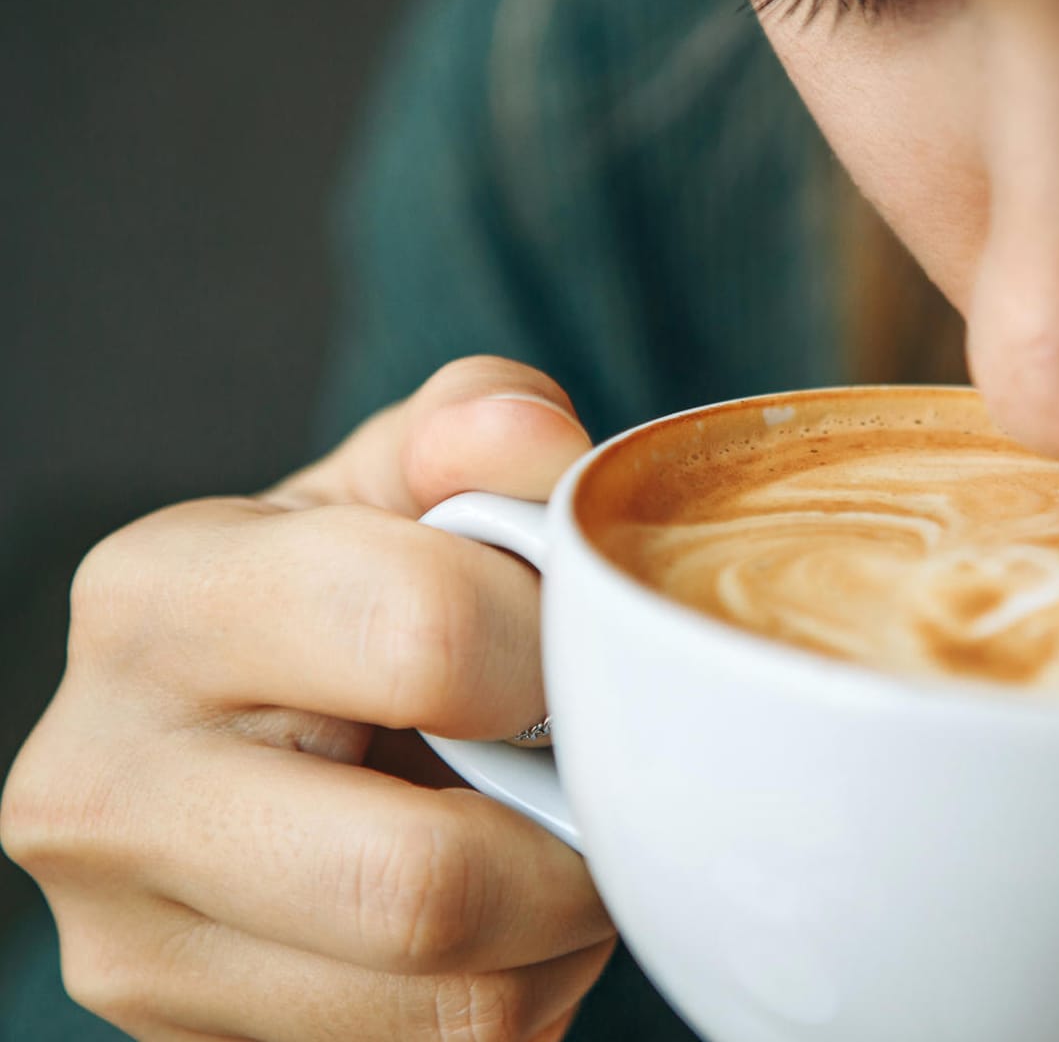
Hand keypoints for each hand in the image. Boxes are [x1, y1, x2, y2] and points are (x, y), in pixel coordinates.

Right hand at [1, 356, 613, 1040]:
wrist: (236, 740)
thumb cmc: (339, 596)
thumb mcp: (392, 486)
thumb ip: (473, 432)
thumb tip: (535, 443)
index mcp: (159, 600)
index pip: (426, 634)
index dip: (563, 649)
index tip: (584, 650)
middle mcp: (103, 785)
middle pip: (424, 883)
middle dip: (572, 842)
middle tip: (596, 783)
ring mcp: (134, 947)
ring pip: (453, 1003)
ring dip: (560, 930)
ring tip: (545, 843)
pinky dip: (522, 990)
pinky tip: (496, 916)